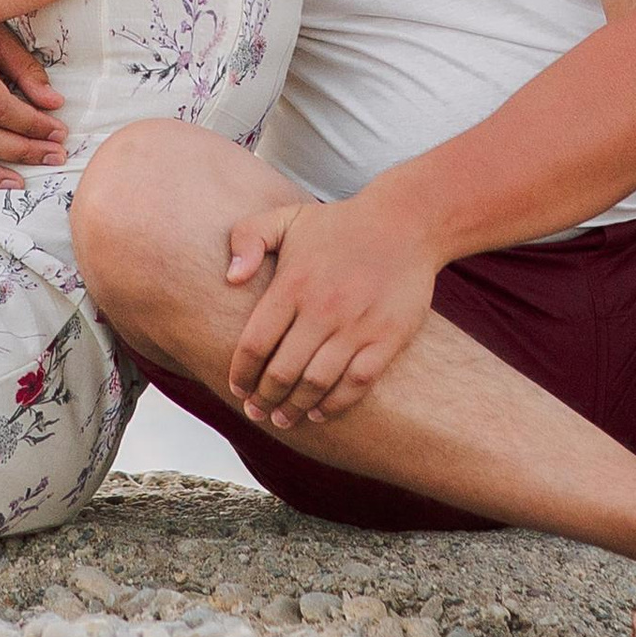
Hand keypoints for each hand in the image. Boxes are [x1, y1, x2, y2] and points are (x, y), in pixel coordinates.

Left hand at [224, 187, 441, 429]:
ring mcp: (357, 325)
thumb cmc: (338, 225)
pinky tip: (320, 412)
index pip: (255, 343)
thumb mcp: (286, 217)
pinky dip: (336, 404)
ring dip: (295, 408)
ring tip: (283, 419)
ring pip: (316, 383)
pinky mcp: (388, 337)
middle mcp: (322, 308)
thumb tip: (230, 278)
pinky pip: (357, 383)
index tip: (237, 389)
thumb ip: (247, 239)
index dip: (242, 374)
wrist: (404, 222)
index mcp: (293, 283)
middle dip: (264, 399)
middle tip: (256, 412)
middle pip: (282, 372)